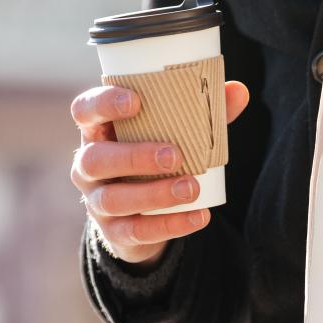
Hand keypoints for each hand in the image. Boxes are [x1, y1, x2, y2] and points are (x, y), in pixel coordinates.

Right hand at [69, 81, 249, 264]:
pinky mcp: (114, 231)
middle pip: (96, 158)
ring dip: (154, 193)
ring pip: (113, 199)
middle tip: (175, 155)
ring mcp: (97, 200)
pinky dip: (170, 224)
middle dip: (134, 156)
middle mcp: (88, 165)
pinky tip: (198, 216)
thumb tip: (238, 91)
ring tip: (191, 188)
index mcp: (99, 132)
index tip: (135, 101)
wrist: (142, 217)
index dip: (103, 103)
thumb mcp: (173, 135)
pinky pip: (136, 231)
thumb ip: (202, 114)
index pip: (84, 111)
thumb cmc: (155, 160)